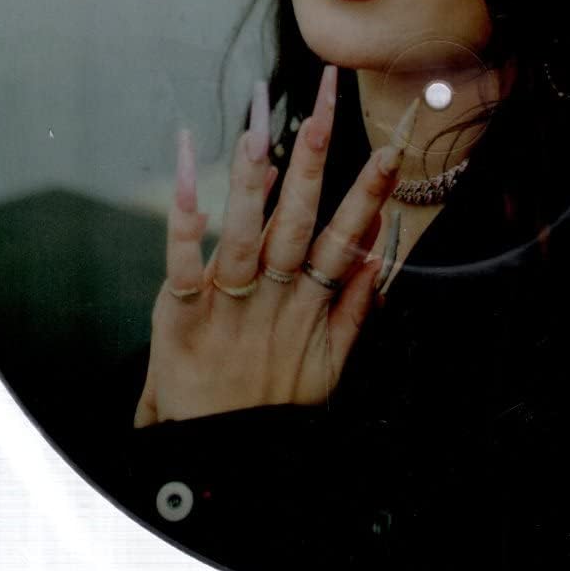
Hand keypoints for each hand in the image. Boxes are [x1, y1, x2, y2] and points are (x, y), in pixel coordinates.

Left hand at [135, 66, 413, 427]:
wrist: (219, 462)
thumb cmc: (274, 409)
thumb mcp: (330, 368)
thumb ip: (358, 310)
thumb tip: (383, 254)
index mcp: (311, 307)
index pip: (346, 240)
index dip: (368, 197)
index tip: (390, 153)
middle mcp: (274, 299)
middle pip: (299, 223)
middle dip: (314, 163)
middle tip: (324, 108)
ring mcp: (228, 307)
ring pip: (247, 235)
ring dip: (255, 182)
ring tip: (261, 130)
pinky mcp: (180, 317)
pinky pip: (180, 264)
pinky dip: (184, 219)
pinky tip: (185, 173)